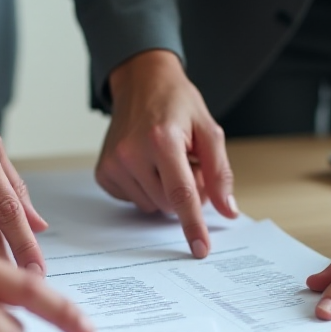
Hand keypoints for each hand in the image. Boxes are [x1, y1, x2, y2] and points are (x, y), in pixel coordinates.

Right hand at [101, 50, 239, 257]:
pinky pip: (134, 200)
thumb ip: (219, 173)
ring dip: (165, 191)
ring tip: (166, 161)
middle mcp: (132, 153)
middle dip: (185, 194)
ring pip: (152, 205)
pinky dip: (146, 189)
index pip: (181, 194)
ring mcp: (114, 163)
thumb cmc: (177, 104)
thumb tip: (227, 211)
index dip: (193, 225)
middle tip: (189, 165)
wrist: (141, 82)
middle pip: (169, 204)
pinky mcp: (104, 172)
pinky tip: (147, 165)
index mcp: (162, 140)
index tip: (200, 249)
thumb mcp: (209, 130)